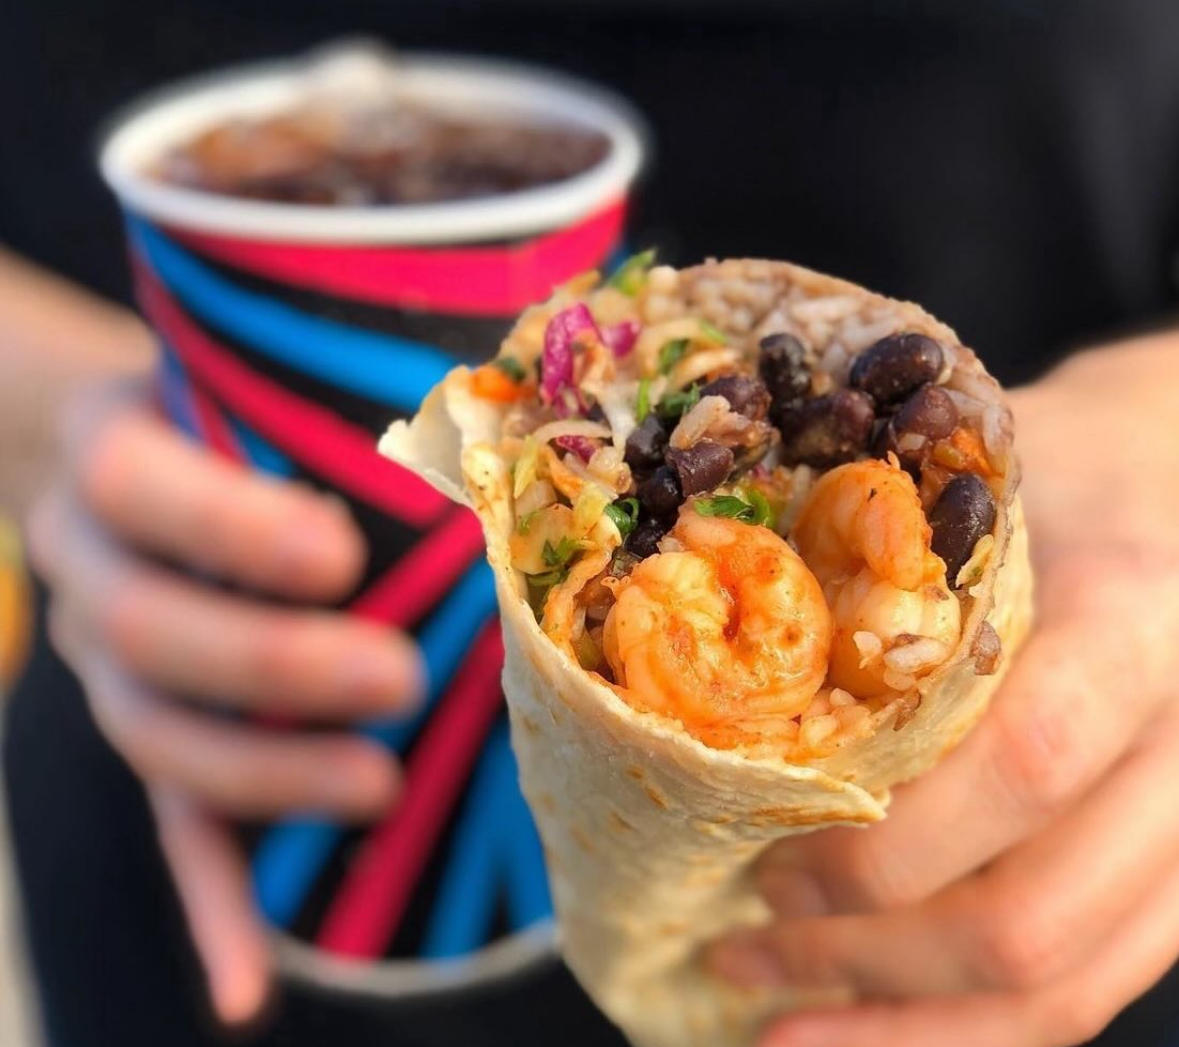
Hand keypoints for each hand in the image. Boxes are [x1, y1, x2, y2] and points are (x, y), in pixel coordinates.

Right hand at [27, 378, 424, 1022]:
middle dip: (269, 665)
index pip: (133, 485)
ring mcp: (108, 662)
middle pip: (144, 629)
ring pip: (152, 736)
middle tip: (396, 679)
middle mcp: (91, 566)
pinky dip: (209, 905)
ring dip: (260, 777)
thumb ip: (332, 392)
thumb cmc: (236, 405)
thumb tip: (498, 378)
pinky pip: (166, 823)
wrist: (138, 442)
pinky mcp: (150, 729)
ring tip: (378, 790)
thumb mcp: (253, 374)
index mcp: (114, 459)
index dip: (227, 529)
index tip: (339, 556)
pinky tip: (247, 990)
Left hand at [709, 333, 1178, 1046]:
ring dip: (903, 1027)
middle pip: (1030, 912)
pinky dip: (970, 1030)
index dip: (879, 839)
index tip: (762, 856)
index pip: (1020, 764)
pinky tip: (871, 1025)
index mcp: (1131, 622)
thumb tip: (704, 641)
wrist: (1174, 483)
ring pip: (1065, 985)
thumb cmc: (1062, 473)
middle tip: (744, 946)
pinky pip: (1092, 988)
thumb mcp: (982, 485)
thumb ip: (882, 562)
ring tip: (777, 1021)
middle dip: (862, 954)